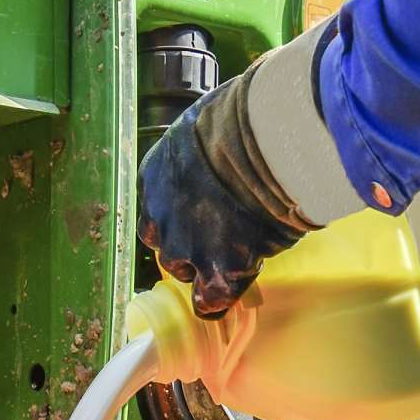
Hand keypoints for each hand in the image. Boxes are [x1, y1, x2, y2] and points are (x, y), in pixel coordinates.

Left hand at [137, 71, 312, 317]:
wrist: (266, 141)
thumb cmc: (245, 119)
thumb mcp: (207, 128)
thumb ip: (205, 151)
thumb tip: (226, 142)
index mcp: (153, 179)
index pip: (157, 214)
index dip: (180, 220)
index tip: (200, 218)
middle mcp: (159, 216)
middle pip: (166, 246)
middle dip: (190, 246)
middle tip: (222, 236)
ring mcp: (186, 246)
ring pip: (188, 271)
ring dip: (207, 267)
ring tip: (239, 252)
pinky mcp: (218, 270)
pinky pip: (213, 299)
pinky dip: (223, 297)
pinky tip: (238, 287)